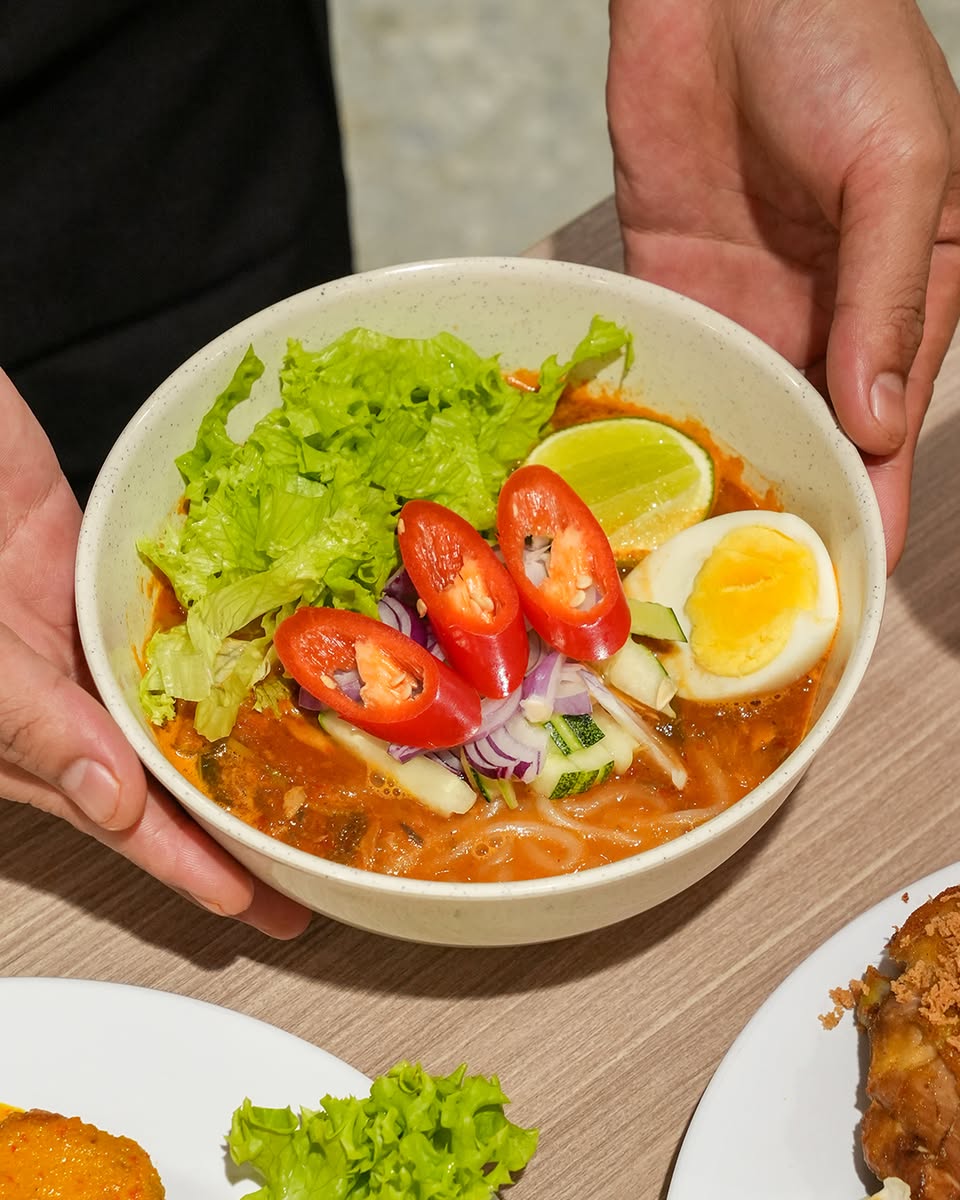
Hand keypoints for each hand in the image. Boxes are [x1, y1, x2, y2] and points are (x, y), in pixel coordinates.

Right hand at [0, 370, 309, 936]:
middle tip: (317, 858)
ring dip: (245, 741)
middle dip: (239, 824)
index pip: (122, 821)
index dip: (191, 867)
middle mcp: (69, 697)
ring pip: (183, 707)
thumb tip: (114, 800)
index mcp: (27, 736)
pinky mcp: (118, 584)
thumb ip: (33, 721)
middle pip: (168, 778)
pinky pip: (184, 629)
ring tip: (320, 774)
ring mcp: (97, 639)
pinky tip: (281, 662)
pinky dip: (230, 648)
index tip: (259, 905)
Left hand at [607, 0, 959, 570]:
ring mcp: (743, 309)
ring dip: (712, 486)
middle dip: (783, 517)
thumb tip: (876, 419)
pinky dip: (649, 420)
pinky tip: (630, 481)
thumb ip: (885, 297)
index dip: (872, 506)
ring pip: (732, 418)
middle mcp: (822, 321)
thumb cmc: (842, 43)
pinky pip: (664, 367)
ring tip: (680, 564)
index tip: (846, 585)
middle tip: (746, 603)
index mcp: (900, 300)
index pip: (890, 428)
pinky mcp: (670, 286)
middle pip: (807, 442)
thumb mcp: (899, 166)